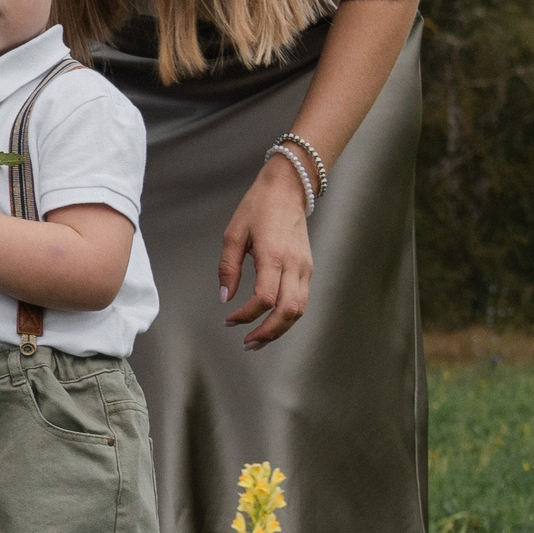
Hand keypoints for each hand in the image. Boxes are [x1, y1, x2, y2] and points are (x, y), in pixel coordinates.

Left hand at [218, 158, 312, 348]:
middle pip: (288, 311)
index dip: (246, 315)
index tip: (229, 321)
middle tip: (247, 344)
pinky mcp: (308, 268)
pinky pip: (302, 299)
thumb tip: (225, 297)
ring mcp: (305, 267)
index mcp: (273, 255)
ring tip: (259, 339)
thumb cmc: (258, 207)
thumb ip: (228, 267)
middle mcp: (294, 265)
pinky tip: (270, 320)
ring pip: (299, 309)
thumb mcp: (233, 233)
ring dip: (280, 329)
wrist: (288, 189)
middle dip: (268, 333)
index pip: (264, 298)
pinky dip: (287, 316)